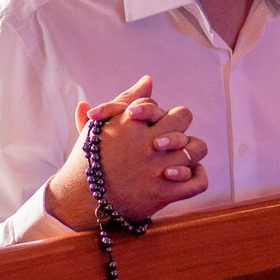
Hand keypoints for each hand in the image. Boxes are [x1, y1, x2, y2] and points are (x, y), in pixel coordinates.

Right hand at [48, 78, 207, 228]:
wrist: (81, 199)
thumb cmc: (89, 159)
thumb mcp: (100, 125)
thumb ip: (125, 99)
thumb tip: (148, 79)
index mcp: (129, 122)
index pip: (155, 104)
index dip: (152, 113)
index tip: (145, 124)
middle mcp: (147, 142)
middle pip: (182, 116)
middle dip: (177, 122)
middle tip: (165, 136)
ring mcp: (158, 168)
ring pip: (196, 148)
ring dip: (191, 150)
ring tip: (178, 155)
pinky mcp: (164, 193)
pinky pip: (198, 181)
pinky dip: (197, 177)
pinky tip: (184, 175)